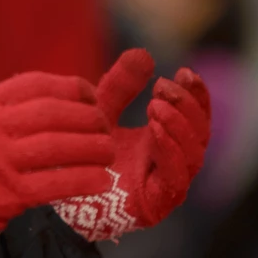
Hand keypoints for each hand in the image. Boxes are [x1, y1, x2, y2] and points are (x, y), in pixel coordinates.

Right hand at [0, 72, 115, 250]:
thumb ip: (5, 106)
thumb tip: (59, 97)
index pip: (35, 85)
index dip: (71, 88)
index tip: (91, 95)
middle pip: (52, 113)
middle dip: (87, 118)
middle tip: (105, 126)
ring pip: (58, 147)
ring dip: (92, 148)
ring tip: (108, 152)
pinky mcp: (8, 195)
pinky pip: (56, 184)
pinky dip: (83, 181)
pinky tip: (101, 181)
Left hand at [53, 49, 211, 241]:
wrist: (57, 192)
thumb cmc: (80, 154)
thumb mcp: (100, 111)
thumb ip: (120, 85)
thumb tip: (143, 52)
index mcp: (165, 142)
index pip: (195, 117)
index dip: (196, 94)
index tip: (184, 72)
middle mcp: (172, 164)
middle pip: (200, 134)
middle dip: (188, 106)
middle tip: (164, 86)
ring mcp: (167, 186)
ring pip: (193, 155)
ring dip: (180, 125)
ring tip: (156, 104)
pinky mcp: (157, 205)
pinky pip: (175, 177)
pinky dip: (169, 150)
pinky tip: (154, 128)